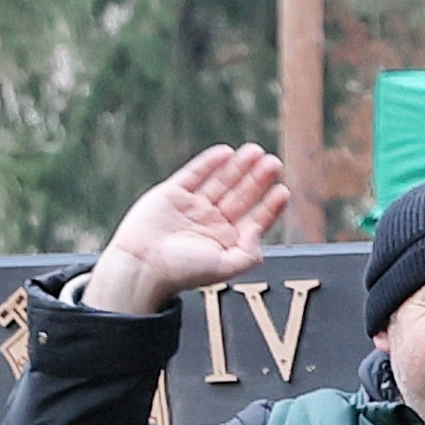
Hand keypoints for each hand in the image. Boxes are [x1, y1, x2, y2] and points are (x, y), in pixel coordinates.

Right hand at [84, 145, 291, 316]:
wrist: (142, 265)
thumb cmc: (181, 272)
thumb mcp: (224, 268)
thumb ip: (249, 252)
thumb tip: (259, 230)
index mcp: (226, 241)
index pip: (255, 219)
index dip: (270, 205)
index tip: (282, 190)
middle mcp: (211, 222)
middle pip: (241, 195)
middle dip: (257, 179)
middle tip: (273, 162)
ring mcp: (192, 206)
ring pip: (221, 181)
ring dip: (239, 166)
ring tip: (256, 152)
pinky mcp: (172, 194)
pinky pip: (194, 174)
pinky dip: (209, 162)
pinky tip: (226, 152)